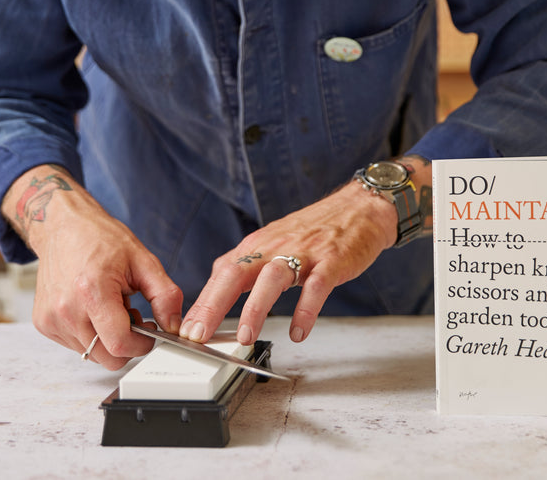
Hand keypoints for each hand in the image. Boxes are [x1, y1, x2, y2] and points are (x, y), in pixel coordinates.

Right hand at [3, 165, 183, 369]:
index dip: (141, 344)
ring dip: (107, 337)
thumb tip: (174, 326)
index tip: (149, 329)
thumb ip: (165, 296)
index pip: (120, 345)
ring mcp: (51, 319)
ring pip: (91, 353)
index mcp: (92, 291)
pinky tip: (93, 309)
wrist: (63, 227)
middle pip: (106, 357)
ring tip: (110, 306)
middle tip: (131, 315)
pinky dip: (90, 334)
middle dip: (126, 343)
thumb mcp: (143, 261)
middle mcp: (66, 309)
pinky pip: (76, 345)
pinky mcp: (43, 323)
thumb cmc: (100, 239)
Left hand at [178, 178, 400, 346]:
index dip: (202, 303)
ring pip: (272, 278)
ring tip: (246, 336)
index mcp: (257, 246)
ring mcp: (303, 253)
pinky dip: (306, 309)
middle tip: (199, 335)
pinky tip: (299, 331)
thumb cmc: (315, 230)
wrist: (359, 209)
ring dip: (256, 308)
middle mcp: (274, 247)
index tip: (187, 330)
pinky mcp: (331, 261)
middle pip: (236, 274)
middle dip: (214, 305)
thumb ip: (246, 267)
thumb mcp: (272, 243)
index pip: (221, 275)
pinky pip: (316, 286)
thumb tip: (214, 294)